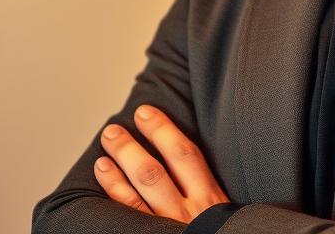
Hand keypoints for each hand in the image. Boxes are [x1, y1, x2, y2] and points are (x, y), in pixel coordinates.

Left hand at [93, 104, 229, 221]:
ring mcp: (169, 232)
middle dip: (131, 147)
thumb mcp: (230, 219)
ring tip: (104, 151)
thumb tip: (190, 165)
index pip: (186, 156)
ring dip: (117, 169)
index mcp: (212, 203)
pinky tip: (104, 180)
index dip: (163, 130)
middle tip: (113, 130)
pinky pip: (128, 221)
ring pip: (138, 196)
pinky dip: (114, 198)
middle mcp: (190, 216)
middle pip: (155, 173)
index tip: (146, 112)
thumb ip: (213, 198)